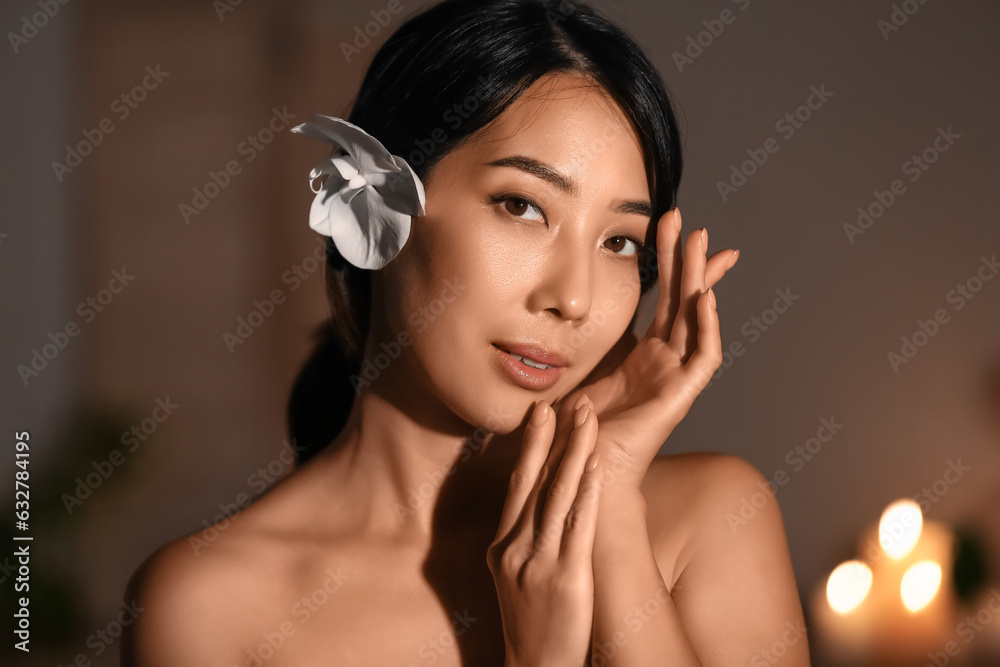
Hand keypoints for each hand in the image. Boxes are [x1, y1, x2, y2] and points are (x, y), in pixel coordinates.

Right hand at [486, 399, 603, 666]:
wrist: (535, 666)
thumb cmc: (531, 623)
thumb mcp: (513, 577)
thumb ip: (523, 539)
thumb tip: (541, 504)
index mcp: (502, 546)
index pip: (517, 484)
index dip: (530, 445)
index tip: (540, 413)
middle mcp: (515, 548)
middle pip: (535, 480)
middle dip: (553, 437)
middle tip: (566, 400)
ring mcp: (538, 562)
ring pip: (557, 494)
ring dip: (574, 451)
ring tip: (587, 418)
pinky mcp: (565, 577)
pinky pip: (577, 524)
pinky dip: (586, 491)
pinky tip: (596, 465)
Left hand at [552, 208, 738, 489]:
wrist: (577, 472)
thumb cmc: (572, 429)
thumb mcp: (570, 369)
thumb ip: (571, 338)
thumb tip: (550, 305)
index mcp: (642, 355)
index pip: (663, 300)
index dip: (668, 264)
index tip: (668, 227)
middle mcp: (663, 362)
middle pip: (682, 299)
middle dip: (684, 258)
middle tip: (684, 219)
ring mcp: (673, 378)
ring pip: (697, 319)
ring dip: (699, 280)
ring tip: (699, 242)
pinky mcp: (679, 398)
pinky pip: (703, 357)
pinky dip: (707, 327)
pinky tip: (703, 296)